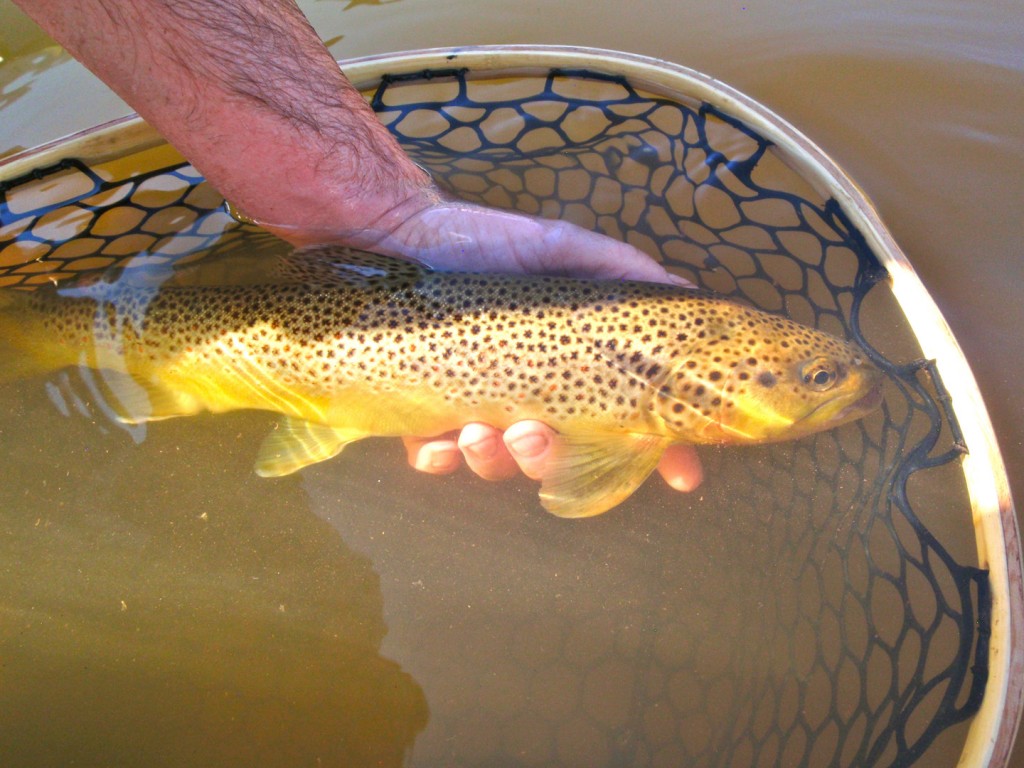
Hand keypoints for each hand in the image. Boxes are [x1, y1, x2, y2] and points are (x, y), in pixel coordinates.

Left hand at [324, 194, 705, 496]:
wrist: (399, 230)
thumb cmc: (485, 241)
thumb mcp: (562, 247)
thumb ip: (621, 270)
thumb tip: (687, 295)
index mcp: (566, 365)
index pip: (623, 420)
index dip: (655, 452)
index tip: (680, 474)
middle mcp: (526, 394)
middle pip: (555, 456)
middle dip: (548, 460)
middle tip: (531, 435)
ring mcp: (473, 406)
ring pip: (496, 463)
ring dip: (494, 460)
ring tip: (478, 432)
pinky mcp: (421, 410)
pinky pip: (435, 457)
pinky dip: (439, 459)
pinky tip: (437, 442)